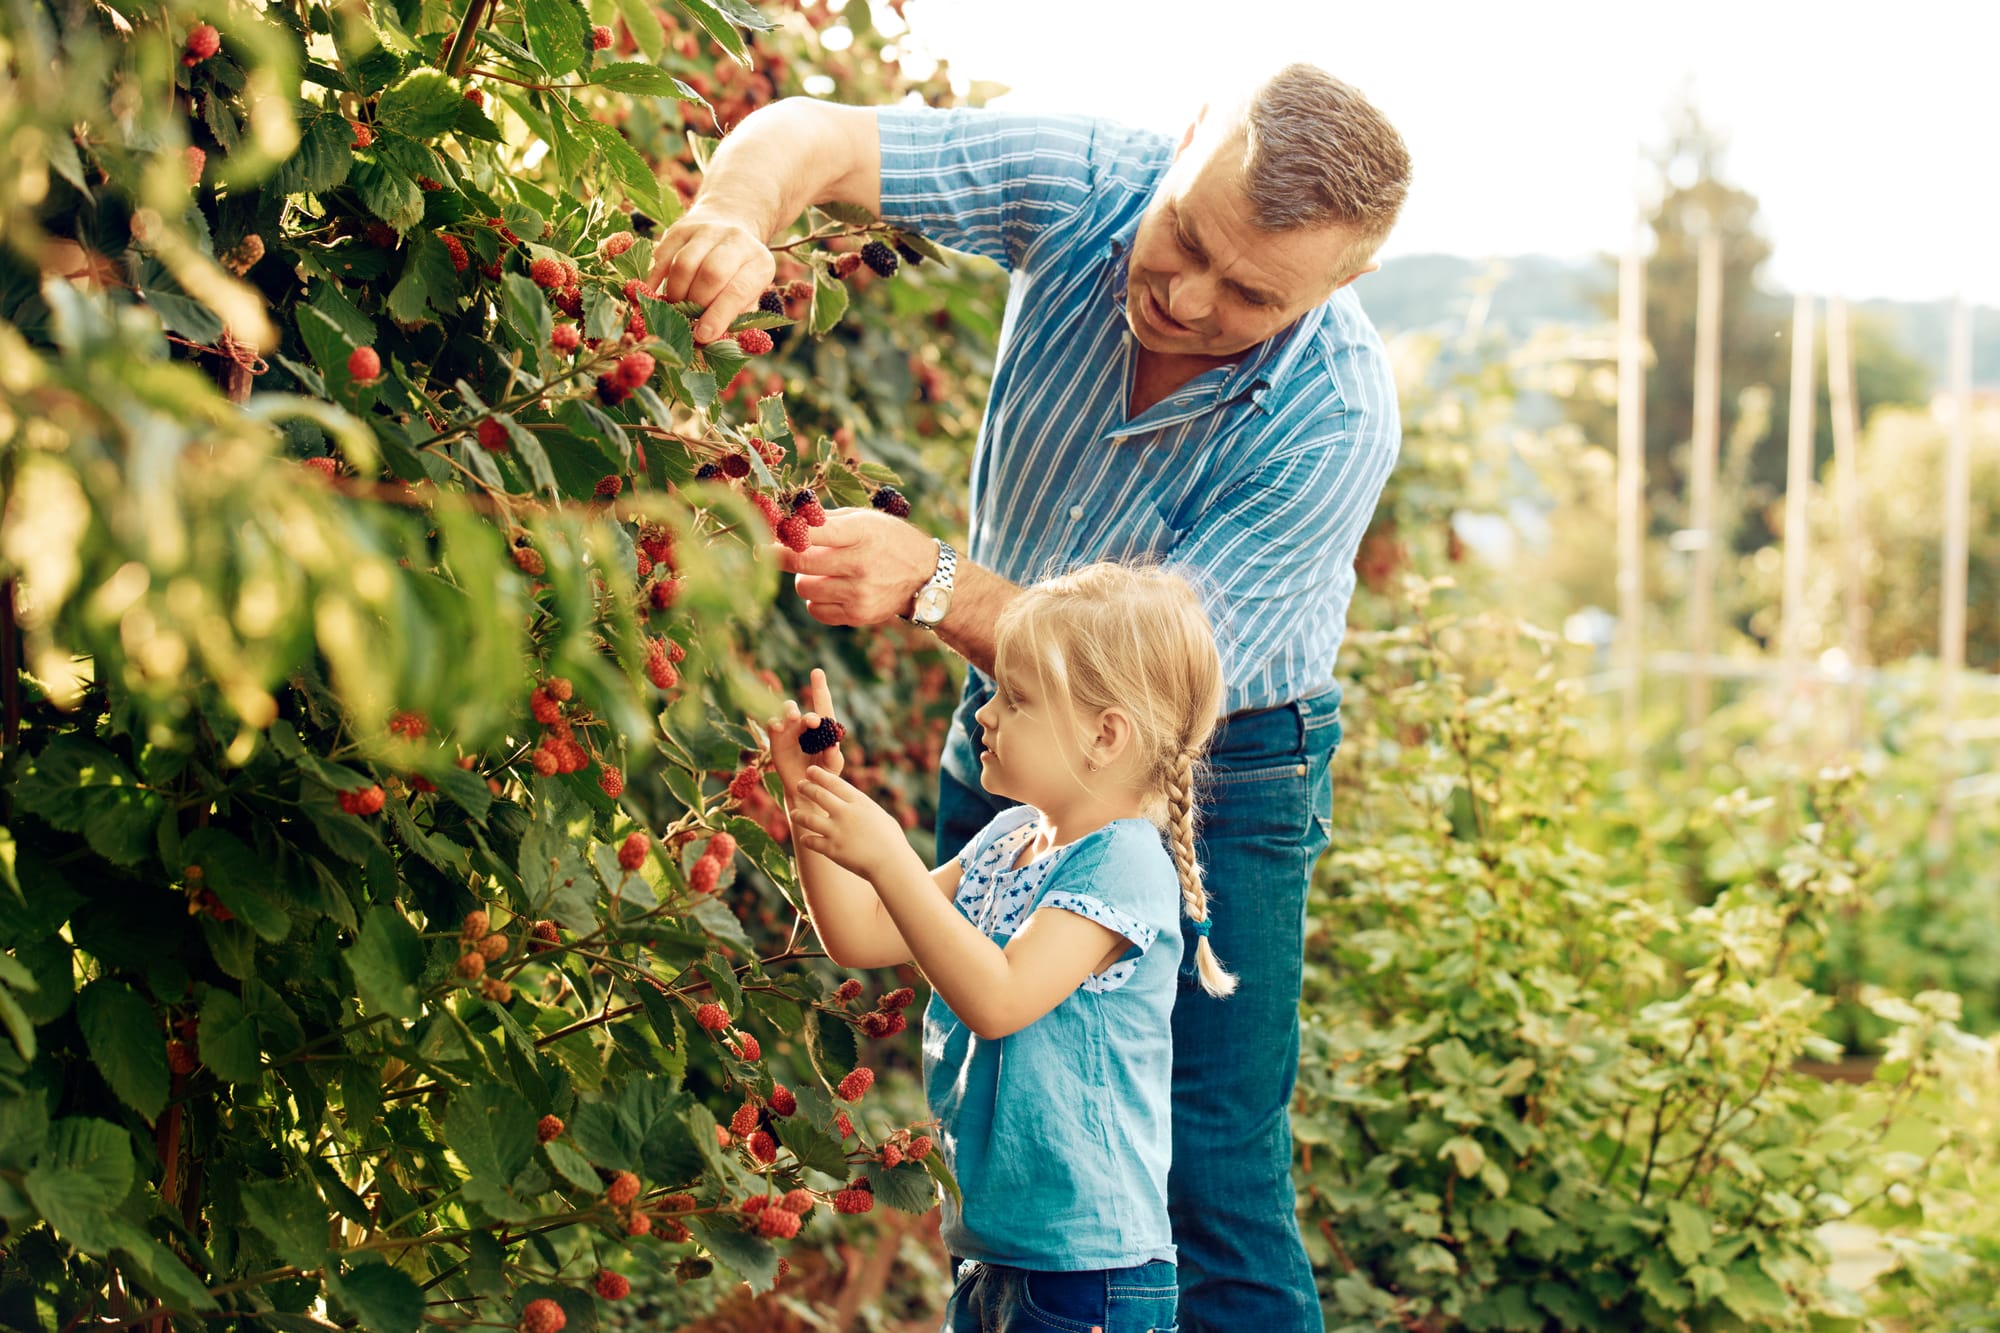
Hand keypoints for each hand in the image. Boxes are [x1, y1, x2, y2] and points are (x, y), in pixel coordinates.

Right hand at [646, 208, 774, 344]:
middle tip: (689, 321)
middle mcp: (736, 240)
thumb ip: (736, 320)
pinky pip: (662, 255)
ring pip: (684, 264)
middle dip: (696, 303)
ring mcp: (707, 230)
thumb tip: (716, 343)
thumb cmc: (739, 276)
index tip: (703, 335)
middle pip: (711, 273)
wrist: (730, 226)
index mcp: (759, 263)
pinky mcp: (681, 228)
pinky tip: (652, 295)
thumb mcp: (750, 296)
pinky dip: (654, 279)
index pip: (738, 290)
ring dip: (676, 293)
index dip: (718, 315)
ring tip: (676, 308)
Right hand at [763, 668, 845, 794]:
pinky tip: (778, 726)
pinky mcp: (776, 740)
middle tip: (813, 722)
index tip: (817, 672)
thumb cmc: (823, 776)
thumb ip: (833, 757)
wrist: (805, 792)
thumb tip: (833, 745)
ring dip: (790, 711)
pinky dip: (774, 722)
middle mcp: (805, 726)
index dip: (819, 688)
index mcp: (823, 729)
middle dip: (808, 714)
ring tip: (794, 717)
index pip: (823, 705)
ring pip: (787, 712)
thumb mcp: (832, 767)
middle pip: (804, 711)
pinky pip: (773, 725)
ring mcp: (789, 732)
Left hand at [777, 508, 937, 626]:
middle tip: (770, 552)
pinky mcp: (858, 615)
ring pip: (804, 588)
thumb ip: (827, 519)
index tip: (764, 535)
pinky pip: (816, 610)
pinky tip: (831, 589)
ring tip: (822, 571)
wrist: (925, 576)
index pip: (811, 533)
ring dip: (804, 578)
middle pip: (800, 563)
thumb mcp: (866, 519)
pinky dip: (816, 600)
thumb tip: (787, 519)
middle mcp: (860, 564)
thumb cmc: (888, 540)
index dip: (783, 534)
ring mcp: (859, 593)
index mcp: (861, 533)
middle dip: (780, 556)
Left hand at [789, 767, 906, 880]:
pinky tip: (805, 838)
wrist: (891, 864)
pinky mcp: (831, 849)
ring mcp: (836, 831)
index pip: (834, 783)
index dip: (819, 775)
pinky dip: (806, 839)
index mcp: (860, 802)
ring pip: (808, 818)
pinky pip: (811, 841)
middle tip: (799, 785)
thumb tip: (855, 804)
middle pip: (818, 795)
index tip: (810, 771)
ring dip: (798, 814)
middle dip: (806, 788)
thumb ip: (864, 808)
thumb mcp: (880, 816)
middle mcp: (845, 813)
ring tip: (793, 813)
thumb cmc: (892, 841)